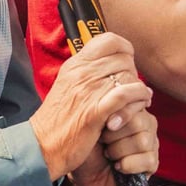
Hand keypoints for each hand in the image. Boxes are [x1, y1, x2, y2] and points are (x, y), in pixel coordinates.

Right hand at [31, 32, 152, 179]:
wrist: (42, 145)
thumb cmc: (58, 119)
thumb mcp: (68, 84)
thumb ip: (87, 72)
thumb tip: (112, 61)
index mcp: (75, 64)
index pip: (109, 40)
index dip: (125, 49)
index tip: (128, 62)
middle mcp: (81, 73)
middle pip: (124, 59)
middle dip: (134, 73)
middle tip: (133, 87)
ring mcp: (88, 91)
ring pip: (128, 76)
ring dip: (139, 88)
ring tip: (141, 99)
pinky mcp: (95, 111)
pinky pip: (126, 95)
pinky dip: (139, 97)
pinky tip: (142, 103)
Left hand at [64, 105, 158, 185]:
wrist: (85, 179)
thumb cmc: (87, 148)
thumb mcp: (91, 125)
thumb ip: (105, 108)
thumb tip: (117, 93)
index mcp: (132, 110)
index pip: (137, 103)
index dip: (123, 113)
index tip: (108, 125)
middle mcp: (145, 124)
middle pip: (140, 122)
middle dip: (116, 135)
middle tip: (103, 142)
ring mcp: (151, 144)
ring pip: (143, 141)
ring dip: (119, 151)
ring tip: (108, 155)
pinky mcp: (152, 163)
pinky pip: (148, 160)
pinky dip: (128, 164)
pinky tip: (118, 166)